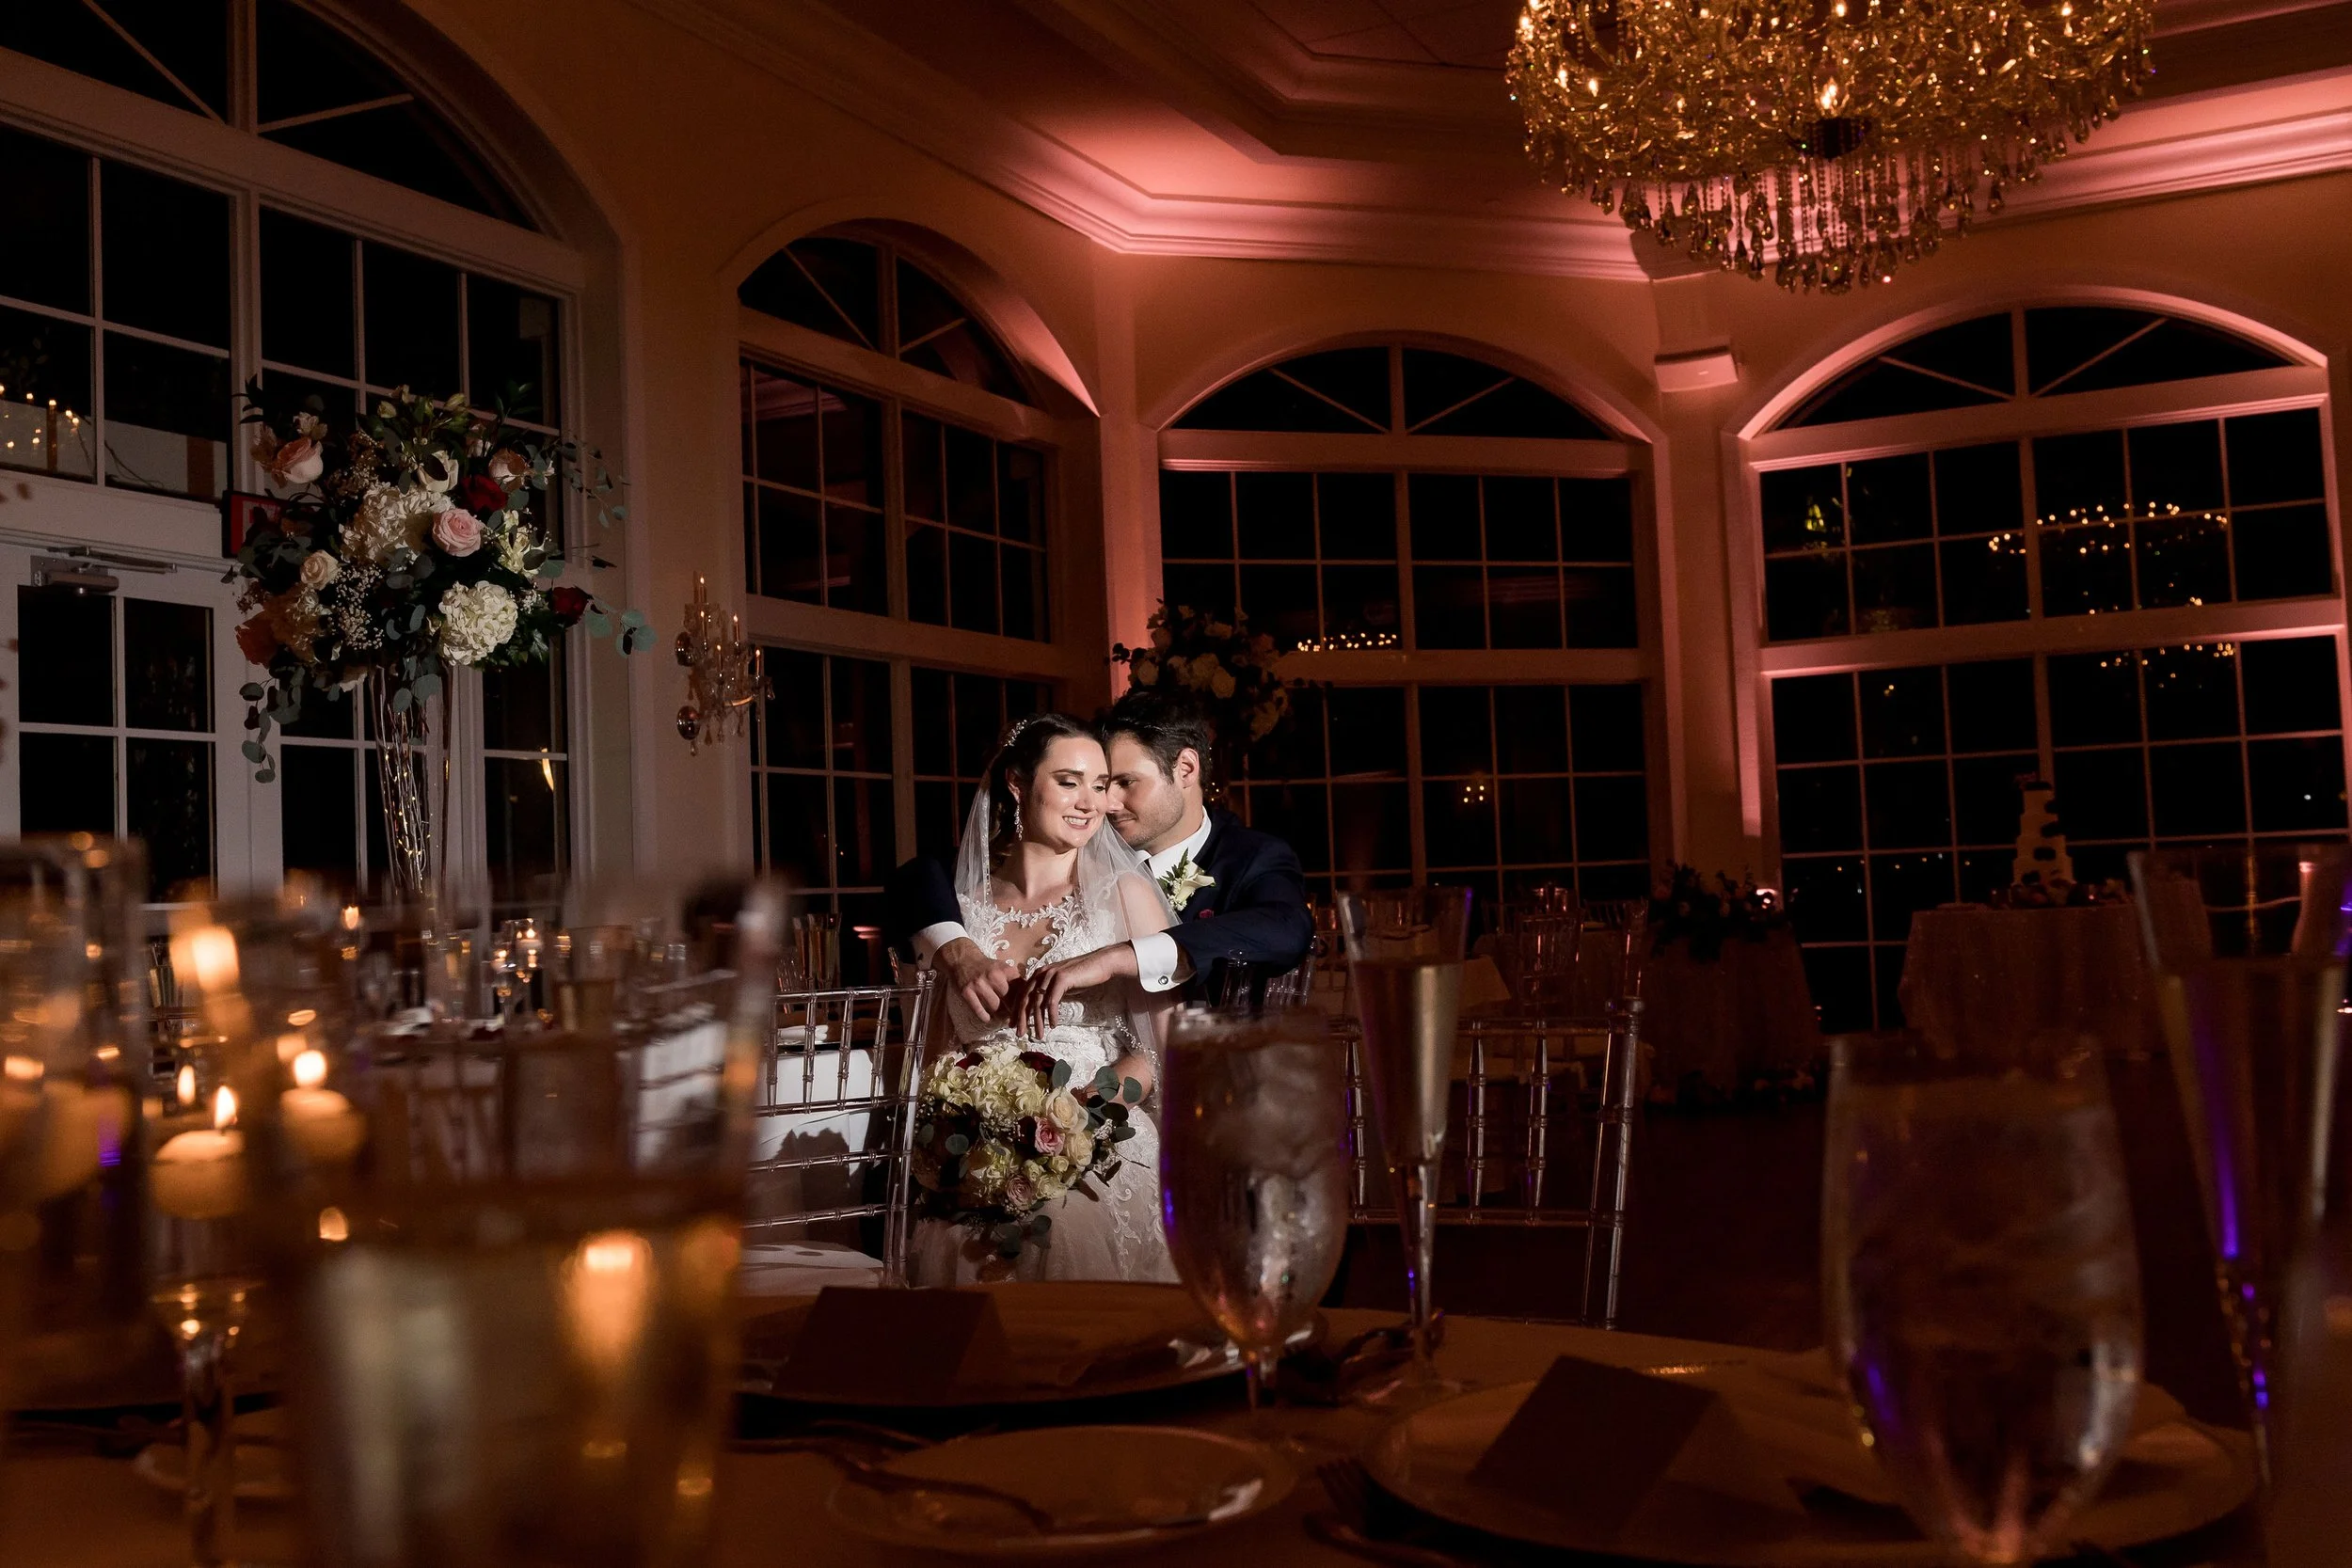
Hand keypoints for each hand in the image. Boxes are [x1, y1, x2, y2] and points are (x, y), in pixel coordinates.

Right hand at [935, 937, 1018, 1022]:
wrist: (963, 958)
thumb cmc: (987, 966)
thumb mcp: (1003, 968)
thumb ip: (1015, 981)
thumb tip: (1028, 998)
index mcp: (1006, 970)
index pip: (1020, 990)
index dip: (1024, 1003)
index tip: (1025, 1012)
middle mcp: (993, 977)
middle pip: (1009, 1001)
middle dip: (1014, 1012)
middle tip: (1015, 1019)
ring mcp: (979, 985)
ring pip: (995, 1008)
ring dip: (1000, 1016)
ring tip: (1002, 1018)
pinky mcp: (967, 992)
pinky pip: (979, 1011)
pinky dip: (985, 1017)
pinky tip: (988, 1018)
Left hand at [1018, 943, 1137, 1040]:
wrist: (1100, 964)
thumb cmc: (1081, 976)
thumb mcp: (1060, 985)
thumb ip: (1049, 993)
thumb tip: (1040, 1009)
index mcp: (1038, 974)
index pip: (1022, 995)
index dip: (1017, 1011)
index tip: (1014, 1026)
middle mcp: (1041, 973)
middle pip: (1026, 999)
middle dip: (1022, 1019)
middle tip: (1020, 1034)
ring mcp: (1050, 975)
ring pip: (1038, 1003)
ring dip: (1037, 1021)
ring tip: (1039, 1035)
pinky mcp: (1061, 979)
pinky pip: (1052, 1001)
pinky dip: (1052, 1015)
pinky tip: (1053, 1025)